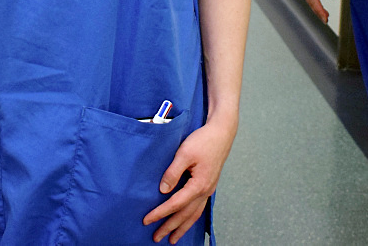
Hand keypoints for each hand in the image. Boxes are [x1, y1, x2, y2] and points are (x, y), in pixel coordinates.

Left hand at [143, 117, 236, 243]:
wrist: (221, 133)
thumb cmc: (203, 141)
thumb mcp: (184, 153)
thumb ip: (173, 172)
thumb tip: (163, 190)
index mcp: (198, 185)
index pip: (175, 204)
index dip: (160, 213)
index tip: (147, 220)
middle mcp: (205, 191)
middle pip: (185, 215)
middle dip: (170, 227)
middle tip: (156, 238)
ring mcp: (208, 190)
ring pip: (194, 215)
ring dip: (182, 227)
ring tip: (172, 239)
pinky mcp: (208, 186)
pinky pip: (199, 208)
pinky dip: (191, 218)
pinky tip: (186, 222)